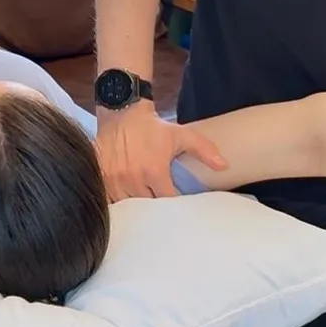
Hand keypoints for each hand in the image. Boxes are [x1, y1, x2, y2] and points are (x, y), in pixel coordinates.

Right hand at [95, 103, 226, 201]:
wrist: (121, 112)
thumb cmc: (152, 127)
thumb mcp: (181, 135)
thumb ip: (204, 150)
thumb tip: (224, 166)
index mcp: (154, 170)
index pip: (167, 201)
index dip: (174, 207)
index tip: (178, 209)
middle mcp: (133, 178)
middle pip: (147, 207)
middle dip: (155, 211)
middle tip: (162, 213)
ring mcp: (114, 180)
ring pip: (127, 206)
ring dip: (136, 208)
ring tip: (144, 210)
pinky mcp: (101, 178)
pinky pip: (110, 201)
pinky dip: (118, 204)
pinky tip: (126, 203)